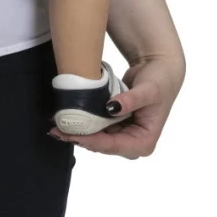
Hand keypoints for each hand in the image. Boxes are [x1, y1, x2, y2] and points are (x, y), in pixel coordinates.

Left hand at [48, 54, 183, 158]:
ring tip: (56, 126)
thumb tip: (112, 108)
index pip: (113, 145)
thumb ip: (132, 100)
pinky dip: (83, 125)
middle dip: (80, 138)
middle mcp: (133, 143)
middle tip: (56, 130)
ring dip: (78, 133)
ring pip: (97, 140)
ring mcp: (124, 135)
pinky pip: (97, 129)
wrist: (160, 70)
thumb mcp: (149, 90)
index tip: (71, 134)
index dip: (91, 141)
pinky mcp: (116, 127)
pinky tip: (67, 119)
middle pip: (102, 146)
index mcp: (144, 142)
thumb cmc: (159, 81)